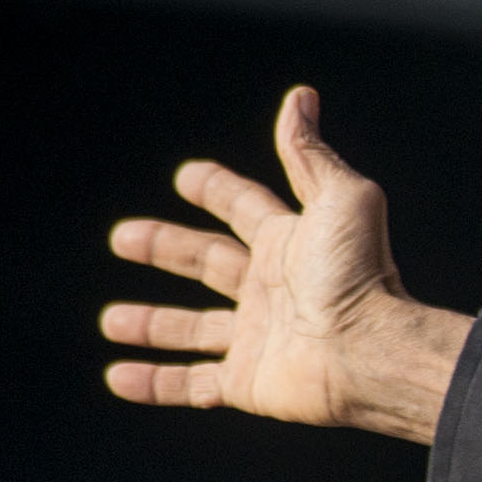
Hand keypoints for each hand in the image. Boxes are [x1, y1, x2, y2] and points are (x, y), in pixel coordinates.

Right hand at [102, 88, 469, 441]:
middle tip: (123, 238)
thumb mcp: (340, 199)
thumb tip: (301, 96)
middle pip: (207, 263)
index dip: (216, 190)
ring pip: (192, 329)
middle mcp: (272, 289)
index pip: (244, 209)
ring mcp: (258, 338)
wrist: (370, 349)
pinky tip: (117, 376)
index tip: (186, 176)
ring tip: (111, 320)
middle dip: (165, 249)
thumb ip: (309, 153)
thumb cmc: (360, 273)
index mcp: (290, 243)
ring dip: (151, 324)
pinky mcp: (248, 382)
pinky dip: (154, 382)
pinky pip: (191, 385)